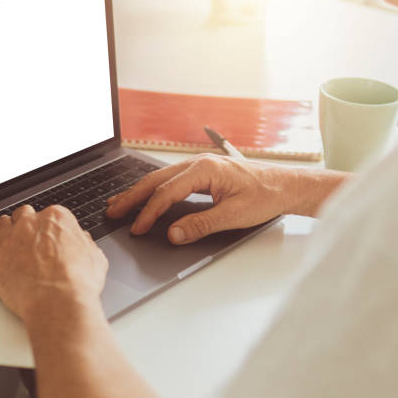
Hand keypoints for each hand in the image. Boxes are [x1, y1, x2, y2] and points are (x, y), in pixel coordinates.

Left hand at [0, 205, 108, 322]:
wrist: (58, 302)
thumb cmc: (77, 282)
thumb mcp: (95, 257)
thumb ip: (84, 244)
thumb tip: (83, 241)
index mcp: (56, 219)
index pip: (50, 214)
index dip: (50, 227)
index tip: (50, 236)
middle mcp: (31, 224)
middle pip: (23, 214)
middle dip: (27, 224)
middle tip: (31, 237)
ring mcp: (11, 239)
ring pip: (3, 225)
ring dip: (6, 229)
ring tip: (9, 238)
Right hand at [106, 154, 298, 244]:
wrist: (286, 186)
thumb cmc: (265, 196)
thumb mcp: (233, 215)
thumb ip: (200, 225)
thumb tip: (173, 234)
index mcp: (204, 169)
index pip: (167, 192)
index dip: (149, 212)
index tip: (137, 228)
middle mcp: (198, 163)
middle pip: (155, 181)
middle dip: (132, 197)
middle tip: (112, 212)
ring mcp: (198, 166)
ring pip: (160, 179)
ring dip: (139, 192)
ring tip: (119, 203)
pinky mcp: (201, 173)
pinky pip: (170, 180)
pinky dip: (153, 190)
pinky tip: (144, 196)